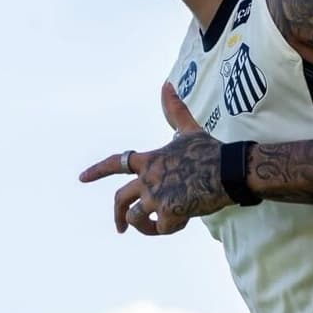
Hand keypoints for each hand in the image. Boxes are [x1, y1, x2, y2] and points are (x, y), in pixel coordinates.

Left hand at [79, 82, 231, 234]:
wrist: (230, 171)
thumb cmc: (211, 150)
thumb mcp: (190, 129)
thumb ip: (175, 110)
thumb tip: (167, 84)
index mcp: (150, 160)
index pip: (117, 163)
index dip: (97, 170)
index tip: (82, 178)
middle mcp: (148, 178)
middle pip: (120, 200)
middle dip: (117, 215)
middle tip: (119, 228)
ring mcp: (156, 196)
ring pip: (136, 217)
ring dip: (144, 226)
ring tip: (158, 225)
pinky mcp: (169, 212)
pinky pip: (161, 228)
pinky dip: (170, 227)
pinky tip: (184, 220)